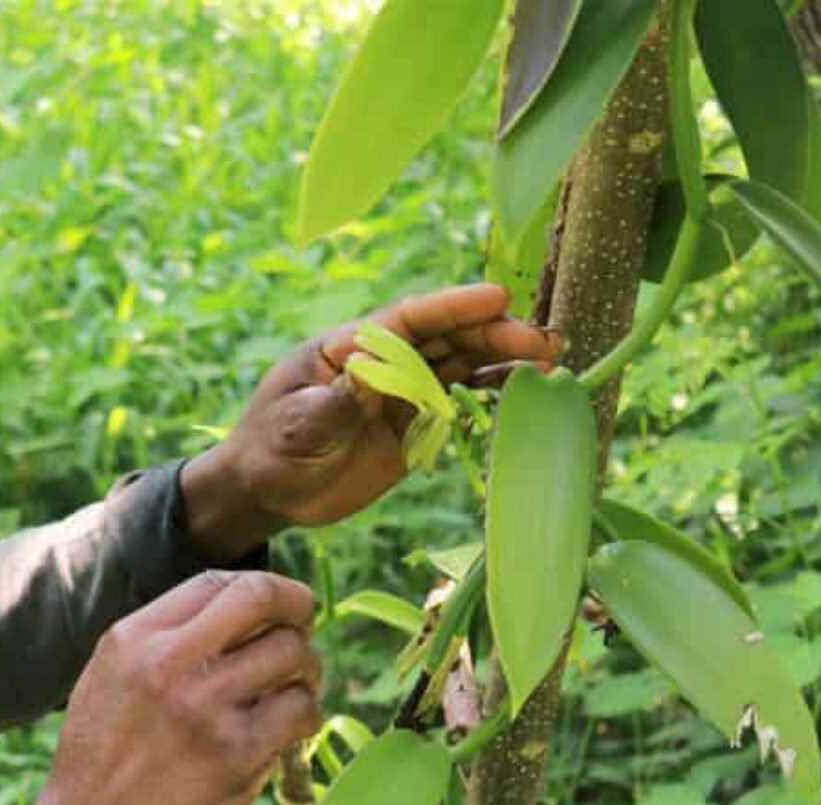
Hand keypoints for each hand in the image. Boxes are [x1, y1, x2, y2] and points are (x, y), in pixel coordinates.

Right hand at [31, 569, 324, 804]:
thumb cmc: (100, 763)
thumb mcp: (107, 679)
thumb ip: (162, 642)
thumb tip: (242, 611)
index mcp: (134, 638)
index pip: (219, 581)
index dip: (262, 590)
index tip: (274, 611)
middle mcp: (170, 663)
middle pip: (264, 600)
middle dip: (297, 612)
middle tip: (300, 638)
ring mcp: (206, 708)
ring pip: (294, 654)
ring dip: (306, 671)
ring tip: (292, 692)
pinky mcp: (237, 755)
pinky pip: (301, 711)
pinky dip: (306, 717)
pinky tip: (289, 732)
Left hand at [179, 284, 560, 557]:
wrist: (268, 491)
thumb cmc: (271, 447)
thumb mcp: (297, 425)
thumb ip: (336, 402)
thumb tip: (367, 373)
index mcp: (353, 345)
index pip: (411, 318)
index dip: (455, 306)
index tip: (497, 296)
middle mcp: (386, 361)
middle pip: (448, 337)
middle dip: (495, 334)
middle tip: (542, 341)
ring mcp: (404, 392)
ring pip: (463, 365)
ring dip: (505, 360)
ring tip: (552, 357)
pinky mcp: (415, 425)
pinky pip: (460, 403)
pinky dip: (493, 395)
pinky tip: (528, 390)